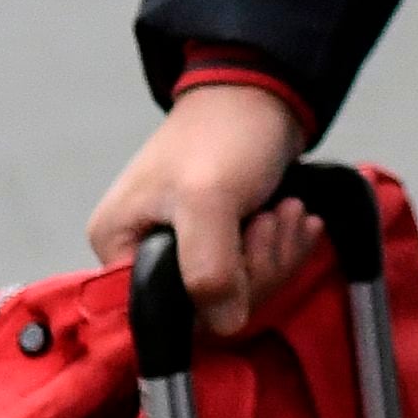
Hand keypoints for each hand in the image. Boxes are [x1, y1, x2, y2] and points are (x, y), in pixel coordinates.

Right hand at [85, 85, 315, 336]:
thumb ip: (209, 269)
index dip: (211, 298)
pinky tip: (299, 219)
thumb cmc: (225, 135)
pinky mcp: (224, 235)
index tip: (246, 252)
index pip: (159, 312)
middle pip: (205, 303)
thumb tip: (223, 326)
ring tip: (289, 211)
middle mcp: (144, 249)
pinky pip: (257, 267)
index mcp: (118, 243)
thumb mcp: (209, 201)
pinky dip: (283, 246)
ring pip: (237, 288)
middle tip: (276, 219)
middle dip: (256, 268)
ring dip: (275, 253)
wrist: (266, 91)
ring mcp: (187, 243)